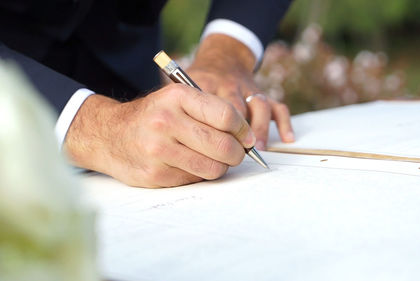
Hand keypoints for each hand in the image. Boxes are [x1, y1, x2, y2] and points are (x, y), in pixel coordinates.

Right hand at [64, 84, 255, 187]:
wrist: (109, 134)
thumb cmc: (153, 116)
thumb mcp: (176, 100)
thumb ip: (210, 111)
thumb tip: (248, 137)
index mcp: (177, 98)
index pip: (226, 116)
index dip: (243, 130)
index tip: (246, 137)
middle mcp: (166, 122)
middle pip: (224, 146)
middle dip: (238, 153)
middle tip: (236, 153)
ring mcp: (159, 150)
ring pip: (213, 168)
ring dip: (221, 166)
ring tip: (215, 159)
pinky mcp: (155, 174)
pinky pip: (195, 179)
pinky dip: (200, 173)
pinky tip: (190, 164)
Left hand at [186, 34, 293, 149]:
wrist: (221, 58)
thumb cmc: (197, 85)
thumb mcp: (179, 91)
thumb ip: (179, 114)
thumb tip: (178, 149)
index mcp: (204, 85)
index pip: (208, 109)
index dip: (211, 132)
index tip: (210, 151)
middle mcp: (228, 85)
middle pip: (235, 108)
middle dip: (236, 133)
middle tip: (234, 155)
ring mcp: (248, 88)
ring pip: (258, 105)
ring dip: (259, 128)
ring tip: (257, 148)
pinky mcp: (262, 94)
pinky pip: (277, 106)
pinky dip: (284, 122)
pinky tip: (288, 138)